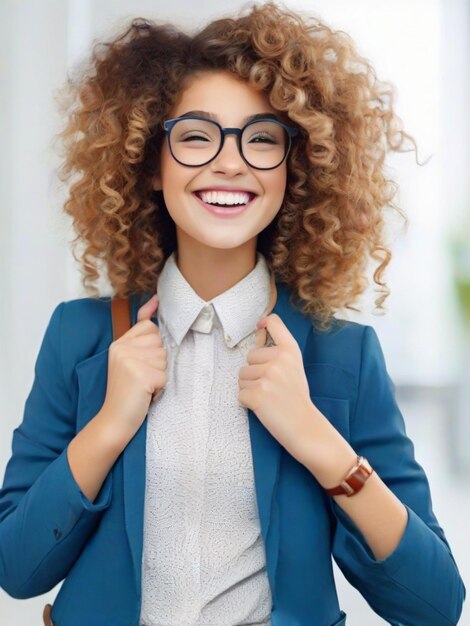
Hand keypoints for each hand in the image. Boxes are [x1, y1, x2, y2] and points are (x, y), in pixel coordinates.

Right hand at [101, 295, 167, 440]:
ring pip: (164, 359)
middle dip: (157, 362)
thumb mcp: (129, 358)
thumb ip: (141, 332)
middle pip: (159, 342)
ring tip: (142, 386)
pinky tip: (145, 394)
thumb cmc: (126, 391)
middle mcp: (122, 348)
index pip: (148, 326)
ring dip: (159, 375)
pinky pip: (164, 376)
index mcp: (119, 343)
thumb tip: (155, 300)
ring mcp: (131, 361)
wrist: (113, 420)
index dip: (152, 342)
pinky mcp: (141, 376)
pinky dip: (159, 388)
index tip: (143, 358)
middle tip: (141, 377)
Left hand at [238, 313, 315, 464]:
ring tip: (270, 397)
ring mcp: (268, 377)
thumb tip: (259, 330)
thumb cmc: (296, 397)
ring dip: (251, 388)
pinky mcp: (257, 394)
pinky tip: (264, 407)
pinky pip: (240, 393)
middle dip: (255, 373)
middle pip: (249, 357)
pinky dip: (248, 402)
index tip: (260, 326)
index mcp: (291, 351)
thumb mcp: (292, 368)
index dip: (265, 322)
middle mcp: (279, 360)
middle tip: (274, 387)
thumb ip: (275, 349)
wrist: (305, 427)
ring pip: (242, 376)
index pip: (274, 323)